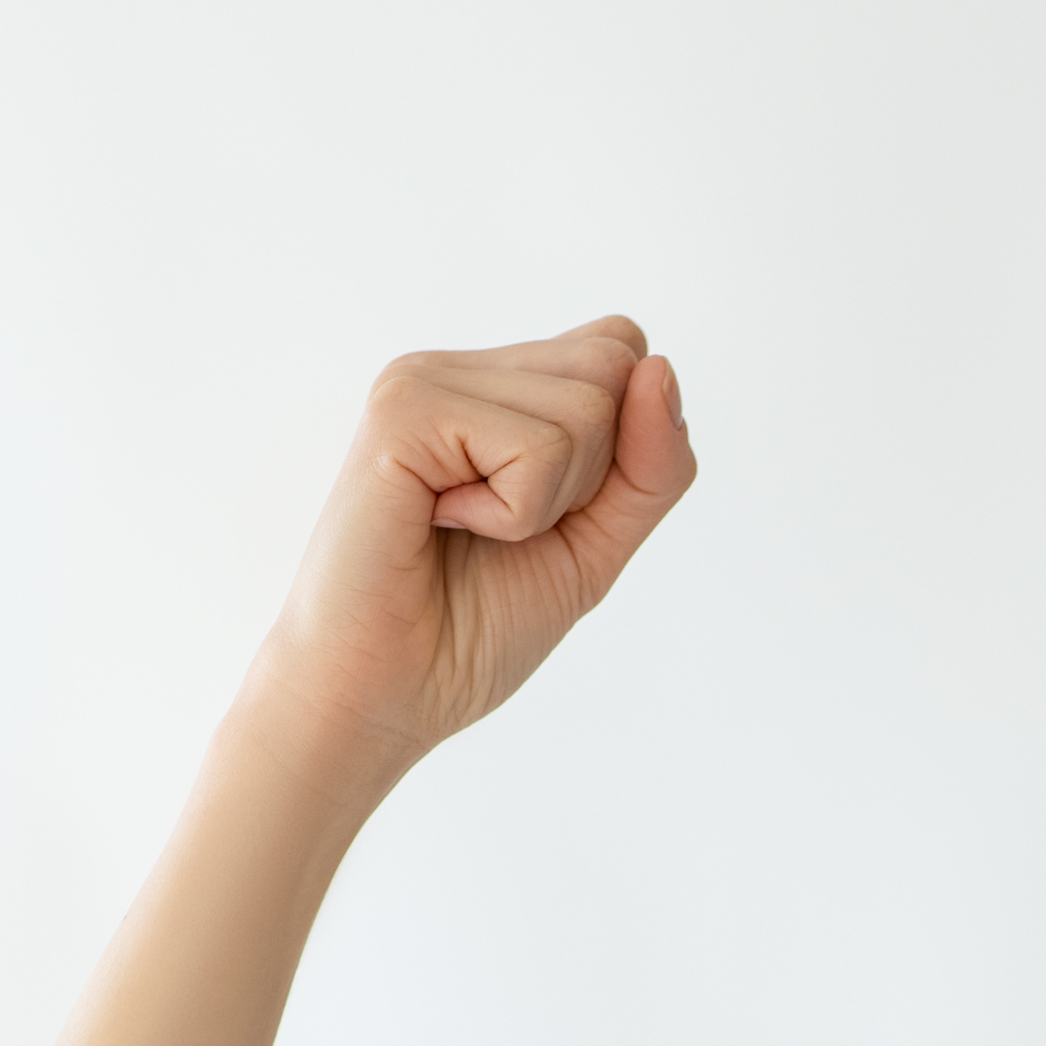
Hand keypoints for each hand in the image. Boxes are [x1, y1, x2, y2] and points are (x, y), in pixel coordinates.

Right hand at [238, 318, 695, 794]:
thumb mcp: (599, 543)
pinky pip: (535, 448)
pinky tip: (444, 525)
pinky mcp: (401, 410)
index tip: (545, 514)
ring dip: (547, 503)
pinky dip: (513, 514)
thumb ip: (651, 465)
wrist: (386, 696)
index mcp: (499, 387)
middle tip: (501, 528)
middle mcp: (461, 368)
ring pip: (586, 407)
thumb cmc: (474, 627)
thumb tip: (660, 369)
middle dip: (591, 474)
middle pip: (615, 365)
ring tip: (467, 530)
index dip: (622, 447)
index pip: (623, 349)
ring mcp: (424, 380)